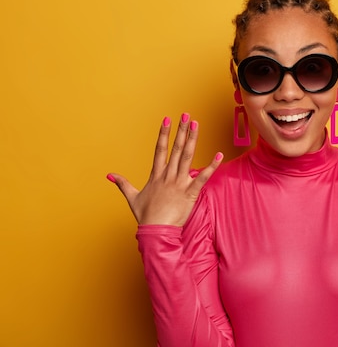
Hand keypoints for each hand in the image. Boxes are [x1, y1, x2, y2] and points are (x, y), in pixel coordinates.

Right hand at [106, 113, 222, 225]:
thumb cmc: (146, 216)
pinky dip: (212, 166)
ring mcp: (179, 183)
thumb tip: (110, 175)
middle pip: (175, 149)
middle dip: (181, 131)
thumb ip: (123, 184)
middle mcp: (168, 176)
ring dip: (192, 140)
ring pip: (187, 157)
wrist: (155, 231)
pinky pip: (203, 178)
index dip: (164, 134)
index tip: (167, 120)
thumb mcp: (132, 197)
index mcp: (156, 175)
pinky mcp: (190, 193)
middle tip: (185, 115)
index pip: (160, 150)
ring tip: (196, 125)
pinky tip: (219, 155)